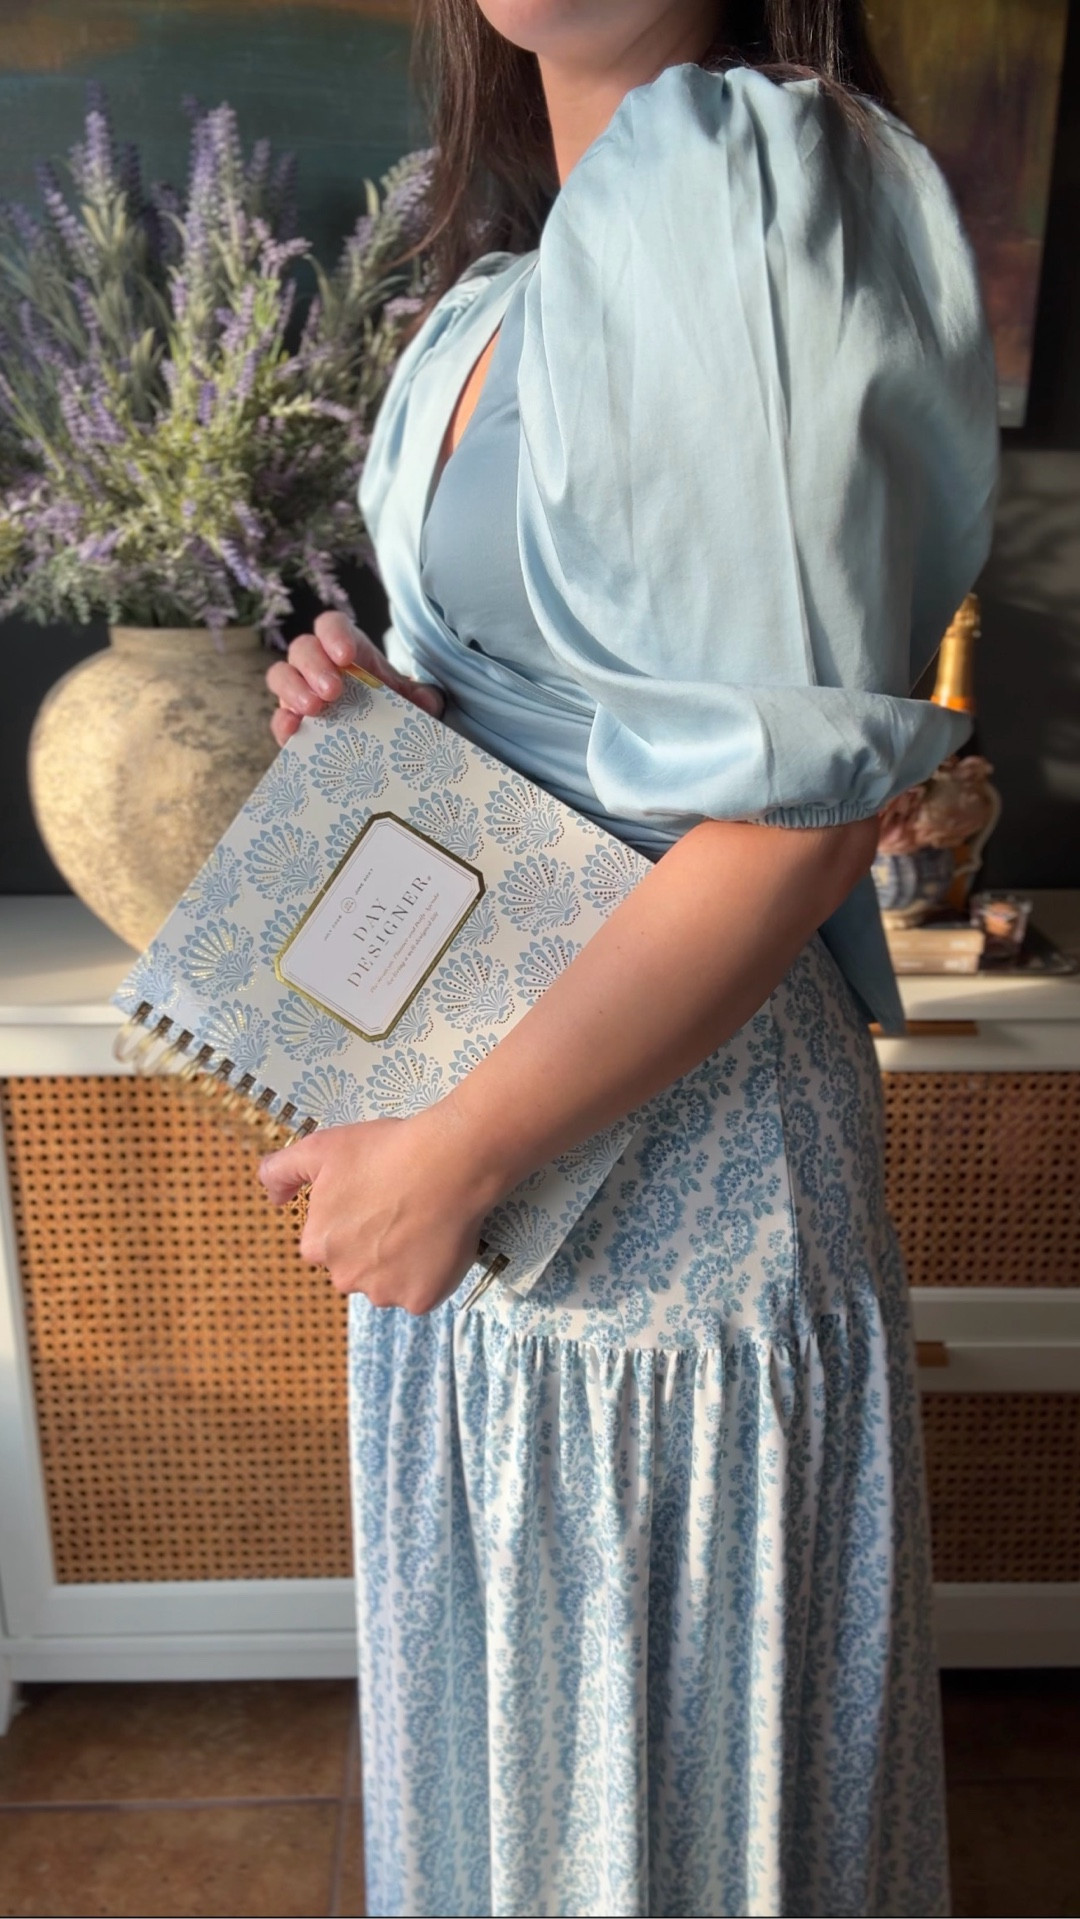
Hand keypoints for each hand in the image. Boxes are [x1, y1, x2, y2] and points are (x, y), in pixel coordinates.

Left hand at [258, 1109, 493, 1314]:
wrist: (448, 1161)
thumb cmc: (386, 1150)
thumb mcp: (321, 1148)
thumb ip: (281, 1171)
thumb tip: (273, 1198)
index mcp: (318, 1245)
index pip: (328, 1242)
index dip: (352, 1218)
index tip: (373, 1198)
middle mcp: (344, 1277)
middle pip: (356, 1267)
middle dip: (372, 1246)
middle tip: (398, 1210)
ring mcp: (384, 1292)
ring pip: (388, 1283)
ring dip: (400, 1262)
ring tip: (421, 1223)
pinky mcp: (420, 1300)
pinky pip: (421, 1292)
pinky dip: (429, 1274)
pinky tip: (437, 1241)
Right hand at [266, 609, 443, 747]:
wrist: (381, 736)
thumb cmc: (392, 707)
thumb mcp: (412, 701)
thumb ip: (423, 698)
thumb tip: (426, 701)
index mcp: (347, 648)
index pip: (332, 625)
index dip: (334, 635)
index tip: (346, 656)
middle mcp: (318, 664)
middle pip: (303, 648)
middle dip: (315, 666)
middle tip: (332, 691)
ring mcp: (300, 692)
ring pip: (281, 675)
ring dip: (293, 689)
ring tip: (313, 709)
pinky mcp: (292, 722)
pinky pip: (278, 718)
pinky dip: (281, 723)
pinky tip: (292, 730)